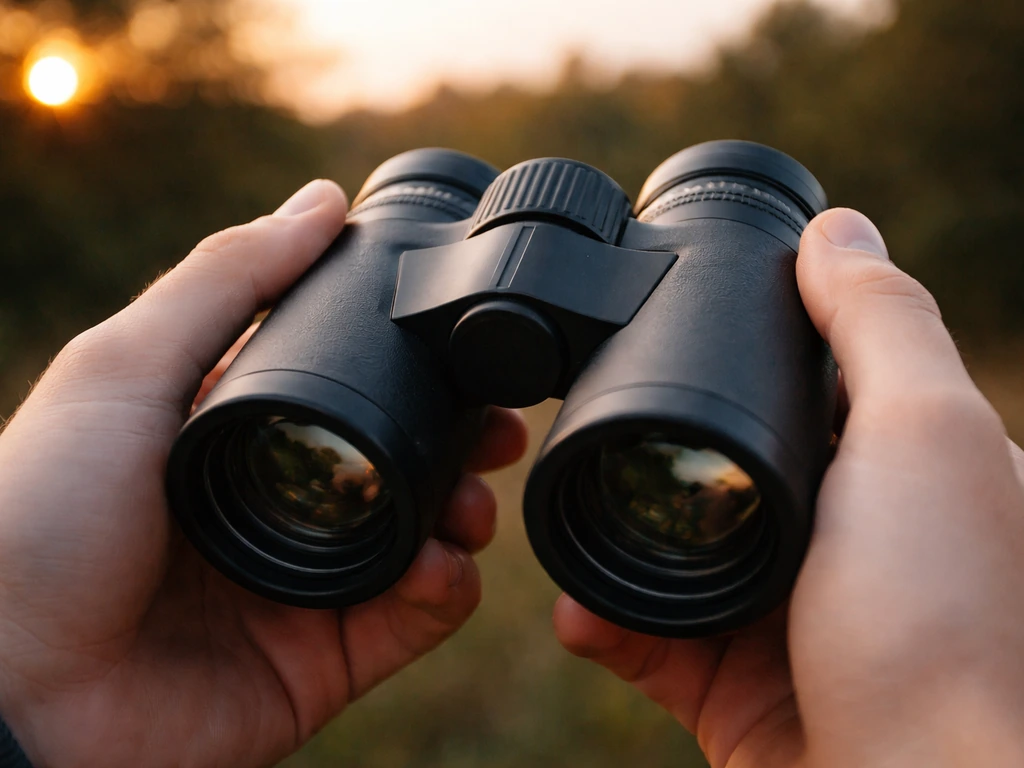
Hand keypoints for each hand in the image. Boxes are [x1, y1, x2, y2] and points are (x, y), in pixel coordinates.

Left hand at [0, 181, 527, 767]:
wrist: (7, 692)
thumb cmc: (39, 518)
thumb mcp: (124, 368)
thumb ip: (225, 280)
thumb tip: (323, 202)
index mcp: (235, 432)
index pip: (349, 387)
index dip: (411, 369)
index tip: (463, 352)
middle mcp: (278, 503)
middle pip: (400, 463)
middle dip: (460, 442)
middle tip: (495, 431)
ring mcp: (305, 583)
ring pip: (423, 539)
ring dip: (465, 514)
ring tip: (470, 505)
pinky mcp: (324, 659)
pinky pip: (414, 619)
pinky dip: (446, 592)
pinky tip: (440, 568)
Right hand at [554, 208, 1023, 766]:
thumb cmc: (945, 628)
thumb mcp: (924, 436)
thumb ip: (875, 325)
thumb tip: (833, 228)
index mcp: (899, 472)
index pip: (805, 388)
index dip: (735, 359)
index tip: (659, 338)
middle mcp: (848, 541)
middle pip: (721, 471)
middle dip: (648, 459)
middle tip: (578, 436)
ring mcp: (788, 617)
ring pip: (672, 556)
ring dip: (606, 545)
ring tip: (561, 532)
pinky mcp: (737, 690)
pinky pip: (650, 641)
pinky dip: (604, 624)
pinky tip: (576, 615)